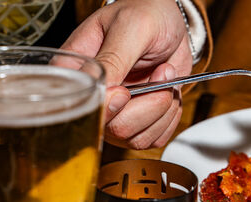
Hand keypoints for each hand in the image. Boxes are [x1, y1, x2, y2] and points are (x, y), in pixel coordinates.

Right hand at [61, 0, 191, 148]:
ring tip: (165, 78)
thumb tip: (104, 91)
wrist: (172, 26)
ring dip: (162, 109)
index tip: (127, 90)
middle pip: (115, 129)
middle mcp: (95, 100)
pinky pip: (154, 139)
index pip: (83, 108)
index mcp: (78, 73)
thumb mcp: (130, 27)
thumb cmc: (147, 14)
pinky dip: (169, 118)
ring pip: (136, 138)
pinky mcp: (138, 125)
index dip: (110, 106)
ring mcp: (116, 116)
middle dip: (148, 104)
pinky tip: (168, 93)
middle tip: (160, 74)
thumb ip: (114, 59)